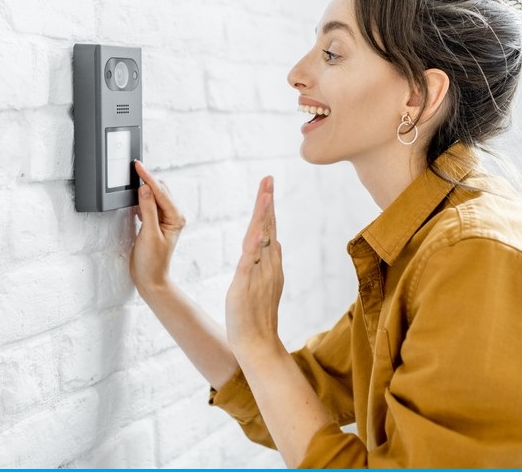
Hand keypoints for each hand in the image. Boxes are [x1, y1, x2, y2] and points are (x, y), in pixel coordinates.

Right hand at [129, 161, 185, 294]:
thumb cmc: (152, 262)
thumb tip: (145, 189)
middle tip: (133, 169)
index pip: (161, 192)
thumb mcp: (149, 234)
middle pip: (160, 190)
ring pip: (155, 196)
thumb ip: (148, 210)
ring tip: (132, 180)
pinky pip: (149, 205)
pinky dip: (142, 200)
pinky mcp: (156, 223)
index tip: (138, 166)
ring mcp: (165, 220)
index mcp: (176, 218)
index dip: (148, 177)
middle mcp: (174, 217)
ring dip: (145, 189)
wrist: (150, 279)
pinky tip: (134, 200)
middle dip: (147, 180)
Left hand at [225, 176, 284, 358]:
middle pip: (269, 228)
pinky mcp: (246, 285)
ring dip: (263, 215)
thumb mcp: (263, 283)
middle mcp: (268, 265)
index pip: (270, 230)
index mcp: (270, 264)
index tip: (268, 187)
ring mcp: (259, 274)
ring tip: (265, 193)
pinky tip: (256, 230)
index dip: (269, 208)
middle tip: (268, 178)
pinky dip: (254, 244)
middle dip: (268, 202)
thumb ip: (268, 262)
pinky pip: (250, 261)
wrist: (257, 343)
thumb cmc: (256, 316)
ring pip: (262, 239)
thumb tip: (275, 241)